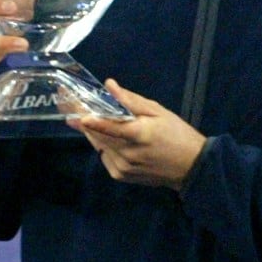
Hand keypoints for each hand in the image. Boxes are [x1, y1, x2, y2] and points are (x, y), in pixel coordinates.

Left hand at [69, 81, 206, 189]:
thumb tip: (110, 85)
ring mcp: (122, 168)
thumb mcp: (158, 112)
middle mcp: (127, 154)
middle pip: (97, 136)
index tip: (75, 114)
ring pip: (98, 146)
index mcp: (139, 135)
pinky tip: (108, 138)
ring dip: (92, 132)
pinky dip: (103, 145)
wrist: (190, 167)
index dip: (91, 121)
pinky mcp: (120, 176)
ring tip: (85, 119)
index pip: (109, 127)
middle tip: (70, 106)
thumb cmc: (177, 134)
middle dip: (84, 122)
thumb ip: (131, 100)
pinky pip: (104, 156)